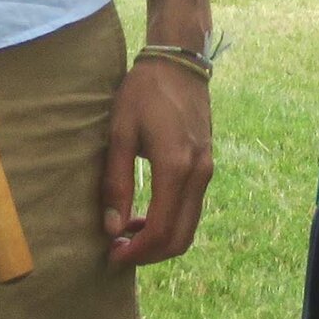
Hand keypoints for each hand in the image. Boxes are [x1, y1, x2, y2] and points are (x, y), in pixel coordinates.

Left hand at [101, 54, 213, 268]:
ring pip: (189, 226)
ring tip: (126, 235)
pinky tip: (144, 216)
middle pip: (181, 237)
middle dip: (149, 254)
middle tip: (118, 252)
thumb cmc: (144, 93)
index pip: (161, 229)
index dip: (136, 252)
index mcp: (176, 166)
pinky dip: (170, 223)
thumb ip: (116, 182)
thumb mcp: (120, 133)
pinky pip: (192, 208)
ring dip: (160, 240)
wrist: (179, 62)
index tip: (111, 256)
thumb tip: (111, 228)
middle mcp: (198, 173)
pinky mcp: (207, 165)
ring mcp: (207, 169)